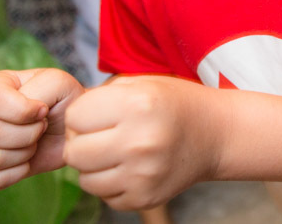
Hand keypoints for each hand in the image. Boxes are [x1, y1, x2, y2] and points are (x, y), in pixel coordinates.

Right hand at [0, 68, 83, 189]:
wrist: (67, 130)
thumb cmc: (61, 102)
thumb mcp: (58, 83)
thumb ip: (43, 88)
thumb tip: (31, 112)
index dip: (23, 111)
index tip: (43, 111)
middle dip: (29, 133)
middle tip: (40, 127)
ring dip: (25, 152)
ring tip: (33, 141)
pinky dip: (19, 171)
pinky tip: (25, 157)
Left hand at [64, 75, 222, 209]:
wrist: (218, 134)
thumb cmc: (176, 104)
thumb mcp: (144, 84)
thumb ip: (104, 96)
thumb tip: (64, 119)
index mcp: (138, 105)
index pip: (75, 116)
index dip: (84, 114)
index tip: (102, 114)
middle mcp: (140, 141)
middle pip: (74, 152)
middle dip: (84, 142)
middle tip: (106, 135)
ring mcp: (143, 174)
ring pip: (85, 178)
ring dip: (95, 166)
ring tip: (120, 151)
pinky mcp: (145, 197)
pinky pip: (104, 194)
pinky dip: (112, 182)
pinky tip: (132, 167)